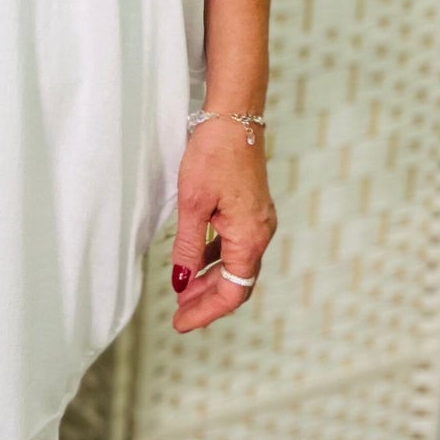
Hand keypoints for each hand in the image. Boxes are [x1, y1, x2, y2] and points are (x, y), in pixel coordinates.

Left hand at [169, 117, 276, 331]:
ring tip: (183, 291)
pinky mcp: (252, 208)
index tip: (180, 323)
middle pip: (237, 282)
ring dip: (211, 280)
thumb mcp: (193, 204)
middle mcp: (261, 233)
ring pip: (236, 264)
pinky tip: (197, 260)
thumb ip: (189, 247)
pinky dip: (217, 258)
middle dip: (207, 300)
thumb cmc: (214, 155)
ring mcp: (259, 220)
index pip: (232, 291)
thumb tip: (181, 283)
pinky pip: (237, 245)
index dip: (206, 311)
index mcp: (250, 237)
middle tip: (179, 314)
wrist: (234, 116)